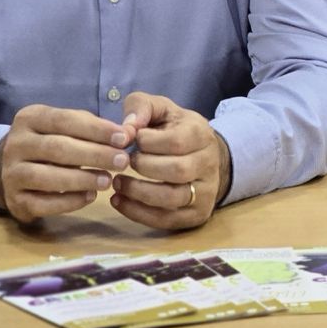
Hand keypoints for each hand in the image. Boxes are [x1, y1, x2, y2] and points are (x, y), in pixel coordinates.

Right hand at [0, 105, 130, 223]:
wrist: (17, 168)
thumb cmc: (55, 141)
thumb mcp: (70, 126)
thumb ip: (96, 127)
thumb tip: (128, 135)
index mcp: (30, 118)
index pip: (65, 120)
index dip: (96, 129)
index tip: (124, 138)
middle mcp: (15, 144)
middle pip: (57, 148)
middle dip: (94, 155)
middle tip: (123, 162)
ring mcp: (10, 174)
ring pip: (46, 177)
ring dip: (81, 179)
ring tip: (108, 181)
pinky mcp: (14, 200)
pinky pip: (41, 204)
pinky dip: (68, 202)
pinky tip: (90, 197)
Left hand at [109, 92, 229, 230]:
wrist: (205, 156)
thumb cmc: (176, 129)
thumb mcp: (162, 109)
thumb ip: (142, 107)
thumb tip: (126, 128)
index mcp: (202, 135)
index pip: (176, 142)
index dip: (147, 142)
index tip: (128, 140)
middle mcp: (209, 164)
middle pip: (176, 170)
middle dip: (143, 168)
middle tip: (122, 164)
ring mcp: (206, 191)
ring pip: (172, 198)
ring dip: (138, 193)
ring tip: (117, 184)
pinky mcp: (197, 214)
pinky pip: (167, 220)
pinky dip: (138, 213)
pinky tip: (119, 201)